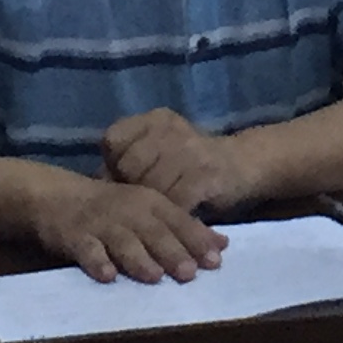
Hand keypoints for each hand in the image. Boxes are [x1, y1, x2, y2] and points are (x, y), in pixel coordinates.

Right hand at [32, 173, 224, 283]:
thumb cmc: (112, 208)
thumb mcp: (148, 211)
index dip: (197, 239)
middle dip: (173, 252)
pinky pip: (87, 249)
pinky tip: (107, 276)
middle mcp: (129, 210)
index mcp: (150, 202)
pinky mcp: (74, 235)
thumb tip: (223, 244)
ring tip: (154, 276)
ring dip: (138, 258)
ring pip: (123, 241)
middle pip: (154, 232)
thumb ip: (183, 227)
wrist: (57, 197)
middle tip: (190, 274)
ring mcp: (101, 223)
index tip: (217, 260)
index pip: (178, 220)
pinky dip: (97, 261)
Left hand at [102, 107, 265, 215]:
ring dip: (153, 208)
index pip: (114, 138)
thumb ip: (130, 163)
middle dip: (132, 188)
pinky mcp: (206, 175)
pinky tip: (174, 222)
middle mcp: (171, 129)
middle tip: (142, 202)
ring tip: (158, 215)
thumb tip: (97, 187)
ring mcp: (190, 151)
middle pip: (130, 165)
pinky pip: (175, 202)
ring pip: (152, 187)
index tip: (123, 179)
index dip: (113, 163)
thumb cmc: (192, 164)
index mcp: (156, 120)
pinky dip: (172, 216)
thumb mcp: (161, 152)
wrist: (244, 164)